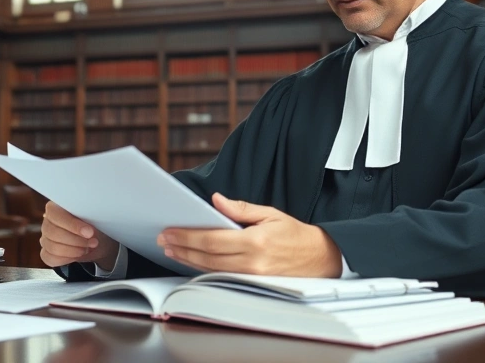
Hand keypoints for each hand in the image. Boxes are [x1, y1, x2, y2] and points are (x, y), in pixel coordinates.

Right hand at [40, 201, 119, 270]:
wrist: (96, 239)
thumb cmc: (93, 224)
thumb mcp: (94, 216)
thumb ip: (88, 215)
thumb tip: (88, 226)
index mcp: (56, 208)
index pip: (55, 214)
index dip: (72, 224)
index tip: (89, 232)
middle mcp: (47, 222)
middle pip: (53, 233)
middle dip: (76, 240)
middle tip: (93, 242)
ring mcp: (45, 238)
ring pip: (53, 247)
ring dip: (74, 250)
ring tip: (88, 248)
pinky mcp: (46, 253)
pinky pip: (51, 258)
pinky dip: (67, 259)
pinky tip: (79, 255)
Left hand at [157, 193, 342, 276]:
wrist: (321, 258)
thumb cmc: (295, 234)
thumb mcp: (271, 213)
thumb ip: (241, 208)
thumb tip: (216, 200)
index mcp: (256, 241)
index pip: (212, 240)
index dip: (188, 236)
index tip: (170, 231)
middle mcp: (252, 262)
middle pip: (207, 257)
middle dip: (182, 248)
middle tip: (163, 240)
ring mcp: (251, 277)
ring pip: (210, 270)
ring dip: (187, 260)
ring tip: (171, 250)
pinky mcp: (252, 284)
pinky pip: (221, 277)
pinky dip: (202, 269)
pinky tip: (191, 261)